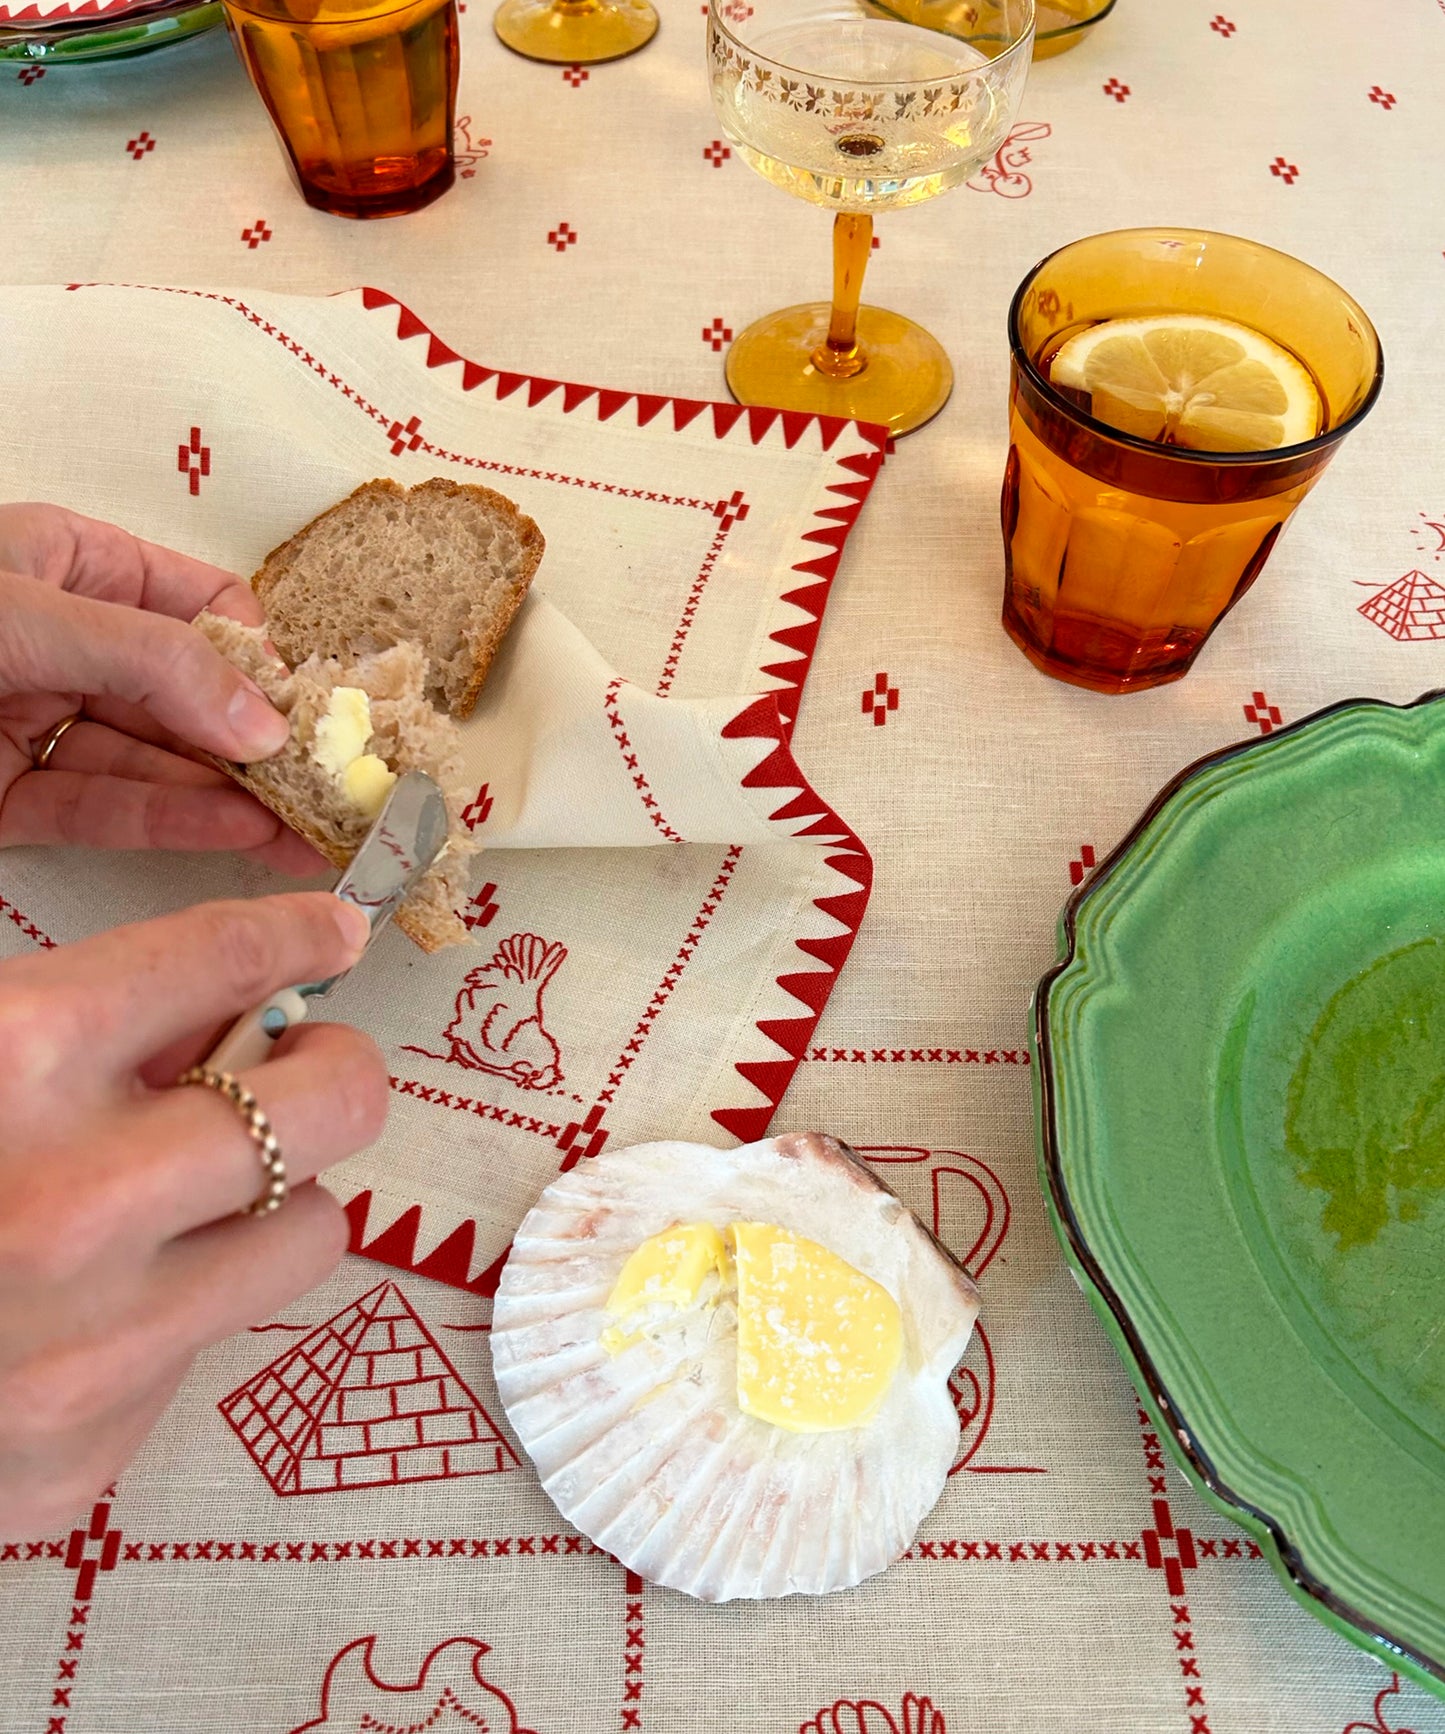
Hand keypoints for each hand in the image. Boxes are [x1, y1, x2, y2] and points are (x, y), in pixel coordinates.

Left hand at [0, 502, 320, 873]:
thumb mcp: (31, 614)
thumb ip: (152, 661)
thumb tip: (258, 722)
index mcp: (69, 567)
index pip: (201, 604)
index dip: (257, 656)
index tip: (305, 711)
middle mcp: (64, 645)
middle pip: (188, 695)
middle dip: (258, 744)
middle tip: (330, 785)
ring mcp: (36, 723)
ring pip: (154, 763)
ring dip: (232, 797)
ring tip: (307, 825)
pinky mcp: (8, 798)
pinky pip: (101, 810)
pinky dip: (171, 825)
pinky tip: (241, 834)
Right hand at [0, 891, 385, 1538]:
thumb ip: (76, 1024)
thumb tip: (230, 1006)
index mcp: (9, 1061)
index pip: (222, 960)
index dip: (296, 935)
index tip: (329, 935)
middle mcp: (70, 1204)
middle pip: (332, 1106)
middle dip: (331, 1074)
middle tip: (303, 1071)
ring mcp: (87, 1345)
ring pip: (307, 1232)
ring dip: (267, 1201)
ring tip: (186, 1200)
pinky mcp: (82, 1454)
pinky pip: (200, 1346)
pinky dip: (165, 1311)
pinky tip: (81, 1309)